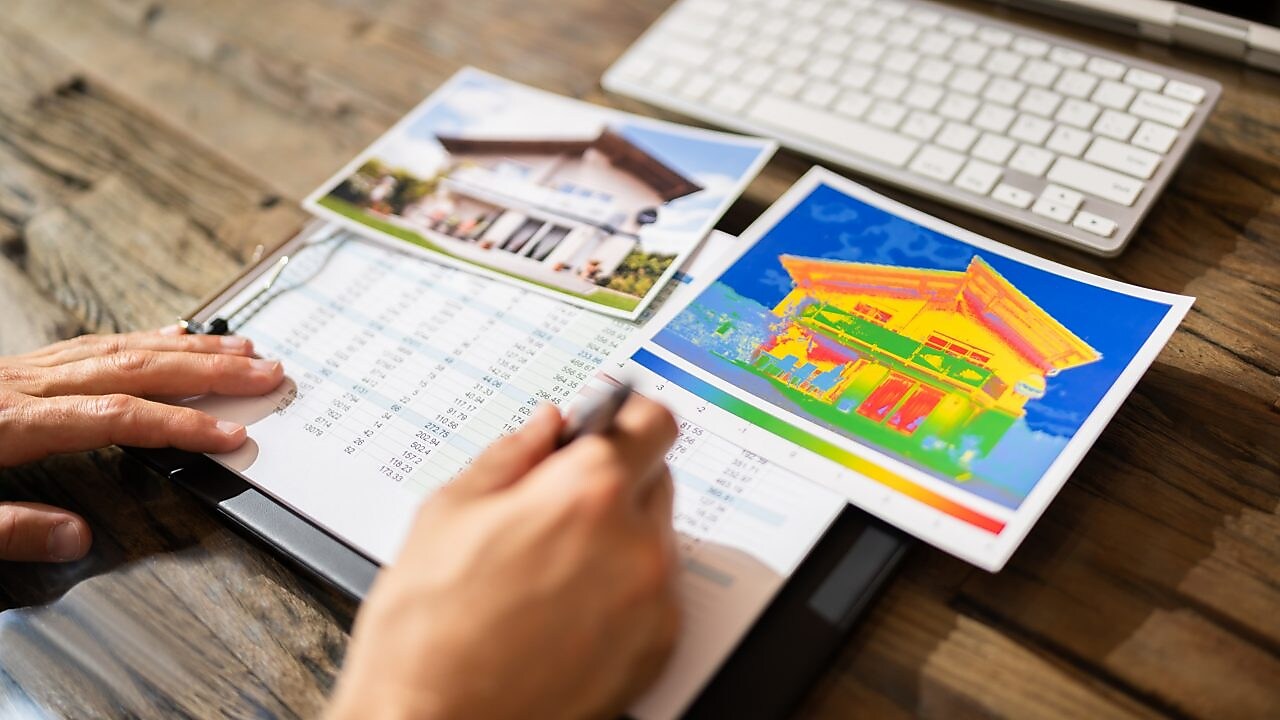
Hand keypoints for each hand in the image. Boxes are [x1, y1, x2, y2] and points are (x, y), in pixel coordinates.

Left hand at [0, 326, 284, 561]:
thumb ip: (14, 529)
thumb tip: (76, 538)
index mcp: (11, 423)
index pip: (119, 417)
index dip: (183, 425)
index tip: (231, 436)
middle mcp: (24, 387)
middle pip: (135, 369)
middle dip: (209, 371)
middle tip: (264, 373)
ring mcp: (23, 372)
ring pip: (121, 349)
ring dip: (187, 350)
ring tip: (238, 349)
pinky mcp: (19, 370)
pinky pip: (93, 345)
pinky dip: (141, 340)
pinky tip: (172, 338)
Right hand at [329, 396, 680, 719]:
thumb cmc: (427, 629)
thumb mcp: (448, 512)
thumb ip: (513, 455)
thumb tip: (547, 427)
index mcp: (587, 492)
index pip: (653, 421)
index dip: (625, 419)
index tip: (606, 429)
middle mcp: (636, 543)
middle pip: (655, 478)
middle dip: (612, 482)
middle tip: (554, 509)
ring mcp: (653, 601)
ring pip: (654, 538)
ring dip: (617, 538)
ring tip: (550, 571)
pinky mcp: (657, 649)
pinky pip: (654, 594)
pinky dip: (623, 591)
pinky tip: (566, 609)